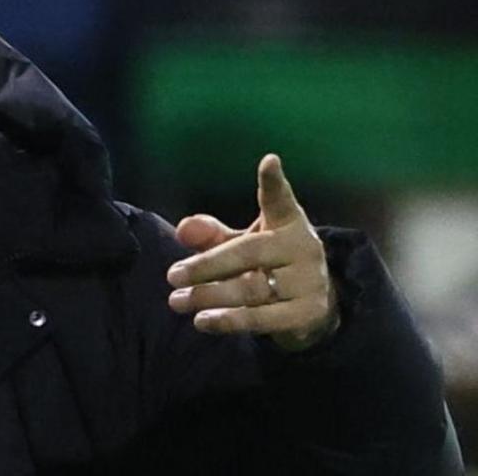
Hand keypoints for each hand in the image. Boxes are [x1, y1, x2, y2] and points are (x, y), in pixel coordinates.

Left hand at [166, 154, 339, 350]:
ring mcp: (309, 281)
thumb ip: (212, 234)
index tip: (269, 162)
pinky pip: (262, 318)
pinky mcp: (307, 313)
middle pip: (248, 252)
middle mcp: (302, 247)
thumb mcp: (240, 244)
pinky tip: (203, 321)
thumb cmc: (268, 264)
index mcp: (287, 222)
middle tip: (172, 276)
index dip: (273, 182)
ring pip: (251, 288)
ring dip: (209, 296)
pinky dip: (230, 321)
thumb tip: (183, 228)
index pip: (279, 199)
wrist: (311, 305)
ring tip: (177, 301)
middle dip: (207, 265)